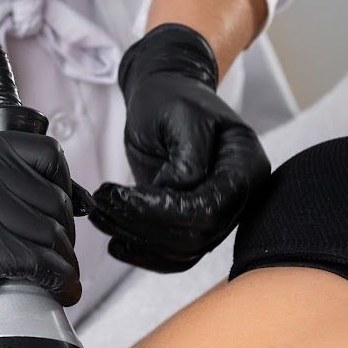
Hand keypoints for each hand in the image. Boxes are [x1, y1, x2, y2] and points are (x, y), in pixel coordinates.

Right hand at [0, 129, 81, 347]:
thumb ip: (3, 179)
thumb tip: (67, 196)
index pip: (46, 153)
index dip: (63, 186)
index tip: (61, 210)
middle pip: (52, 198)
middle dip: (64, 232)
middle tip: (59, 252)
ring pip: (50, 233)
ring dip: (64, 261)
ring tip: (61, 274)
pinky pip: (38, 263)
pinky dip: (56, 279)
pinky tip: (58, 287)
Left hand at [89, 23, 269, 272]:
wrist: (166, 93)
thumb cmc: (173, 97)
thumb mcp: (180, 115)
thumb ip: (186, 160)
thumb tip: (175, 196)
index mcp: (246, 164)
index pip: (210, 208)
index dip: (163, 211)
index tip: (119, 196)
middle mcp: (239, 195)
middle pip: (198, 235)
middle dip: (144, 225)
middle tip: (102, 204)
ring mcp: (219, 211)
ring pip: (184, 250)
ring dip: (138, 239)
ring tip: (101, 215)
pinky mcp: (195, 221)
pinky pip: (176, 254)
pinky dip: (145, 253)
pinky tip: (116, 243)